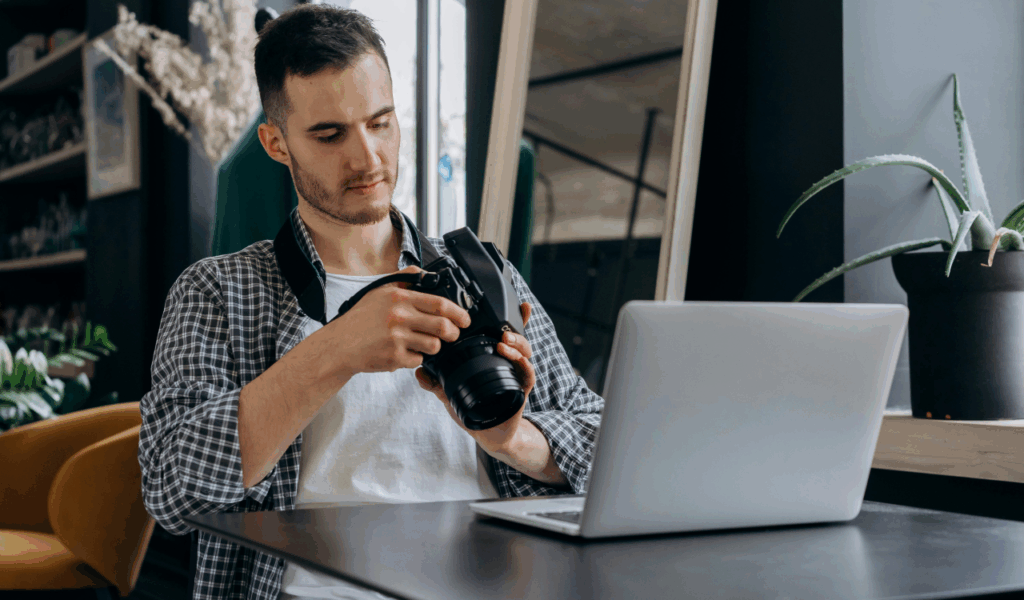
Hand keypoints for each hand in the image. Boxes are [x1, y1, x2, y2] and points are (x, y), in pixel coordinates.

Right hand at [318, 265, 471, 380]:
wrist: (339, 344)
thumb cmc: (361, 318)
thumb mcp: (380, 291)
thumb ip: (405, 280)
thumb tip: (427, 273)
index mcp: (400, 298)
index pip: (440, 304)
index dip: (459, 313)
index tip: (465, 319)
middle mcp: (399, 317)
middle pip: (443, 327)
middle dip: (454, 333)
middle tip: (452, 335)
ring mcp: (397, 338)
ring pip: (434, 346)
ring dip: (434, 347)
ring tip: (423, 343)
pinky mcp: (394, 357)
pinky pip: (418, 360)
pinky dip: (415, 358)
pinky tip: (404, 352)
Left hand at [415, 302, 535, 455]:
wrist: (488, 434)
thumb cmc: (472, 411)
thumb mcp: (450, 394)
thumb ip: (435, 383)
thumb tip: (419, 371)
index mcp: (492, 358)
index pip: (501, 333)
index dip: (510, 317)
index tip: (515, 304)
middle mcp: (506, 363)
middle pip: (517, 338)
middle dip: (516, 327)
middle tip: (503, 328)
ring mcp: (516, 375)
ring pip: (524, 352)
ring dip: (517, 345)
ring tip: (504, 342)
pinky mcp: (522, 390)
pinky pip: (528, 375)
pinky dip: (525, 366)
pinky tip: (519, 361)